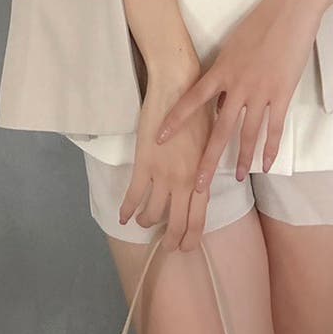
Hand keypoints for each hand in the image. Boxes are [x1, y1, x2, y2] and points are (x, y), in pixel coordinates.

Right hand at [119, 68, 214, 251]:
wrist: (178, 87)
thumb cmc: (199, 108)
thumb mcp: (209, 140)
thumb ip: (204, 165)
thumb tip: (201, 183)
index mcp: (202, 174)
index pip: (198, 216)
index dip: (191, 236)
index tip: (186, 245)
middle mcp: (184, 180)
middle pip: (176, 223)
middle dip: (171, 239)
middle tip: (166, 246)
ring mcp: (163, 174)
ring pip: (153, 213)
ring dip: (146, 220)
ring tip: (143, 220)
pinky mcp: (144, 163)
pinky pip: (133, 196)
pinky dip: (127, 209)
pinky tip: (123, 216)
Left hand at [154, 0, 323, 190]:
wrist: (290, 12)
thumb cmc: (261, 22)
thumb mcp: (233, 46)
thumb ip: (224, 73)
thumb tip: (218, 99)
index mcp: (221, 70)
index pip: (192, 100)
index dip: (175, 121)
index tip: (159, 139)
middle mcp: (237, 85)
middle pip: (219, 130)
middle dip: (207, 160)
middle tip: (198, 185)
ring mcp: (261, 92)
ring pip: (247, 134)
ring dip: (242, 159)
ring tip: (236, 177)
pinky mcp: (282, 94)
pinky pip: (274, 128)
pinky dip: (270, 149)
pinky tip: (266, 164)